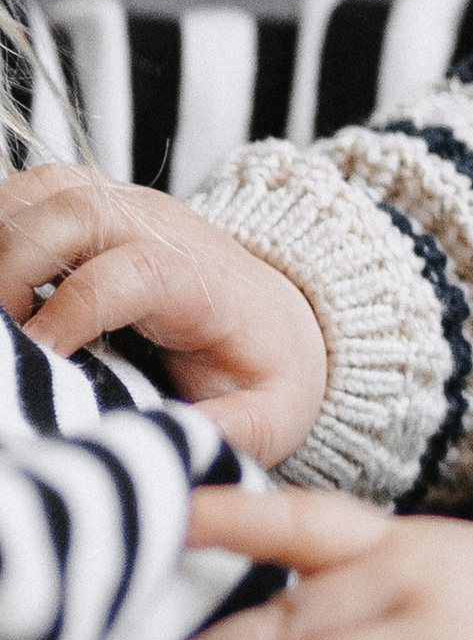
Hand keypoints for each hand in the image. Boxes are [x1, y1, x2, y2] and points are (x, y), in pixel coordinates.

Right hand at [0, 166, 328, 462]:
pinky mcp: (94, 203)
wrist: (278, 317)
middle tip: (0, 332)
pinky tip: (1, 286)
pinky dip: (1, 226)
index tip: (40, 356)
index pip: (136, 272)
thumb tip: (172, 448)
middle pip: (78, 212)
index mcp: (202, 283)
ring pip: (45, 191)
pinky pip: (31, 192)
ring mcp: (125, 208)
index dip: (76, 308)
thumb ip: (227, 432)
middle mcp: (162, 229)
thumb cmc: (263, 370)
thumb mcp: (269, 417)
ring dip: (2, 242)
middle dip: (17, 266)